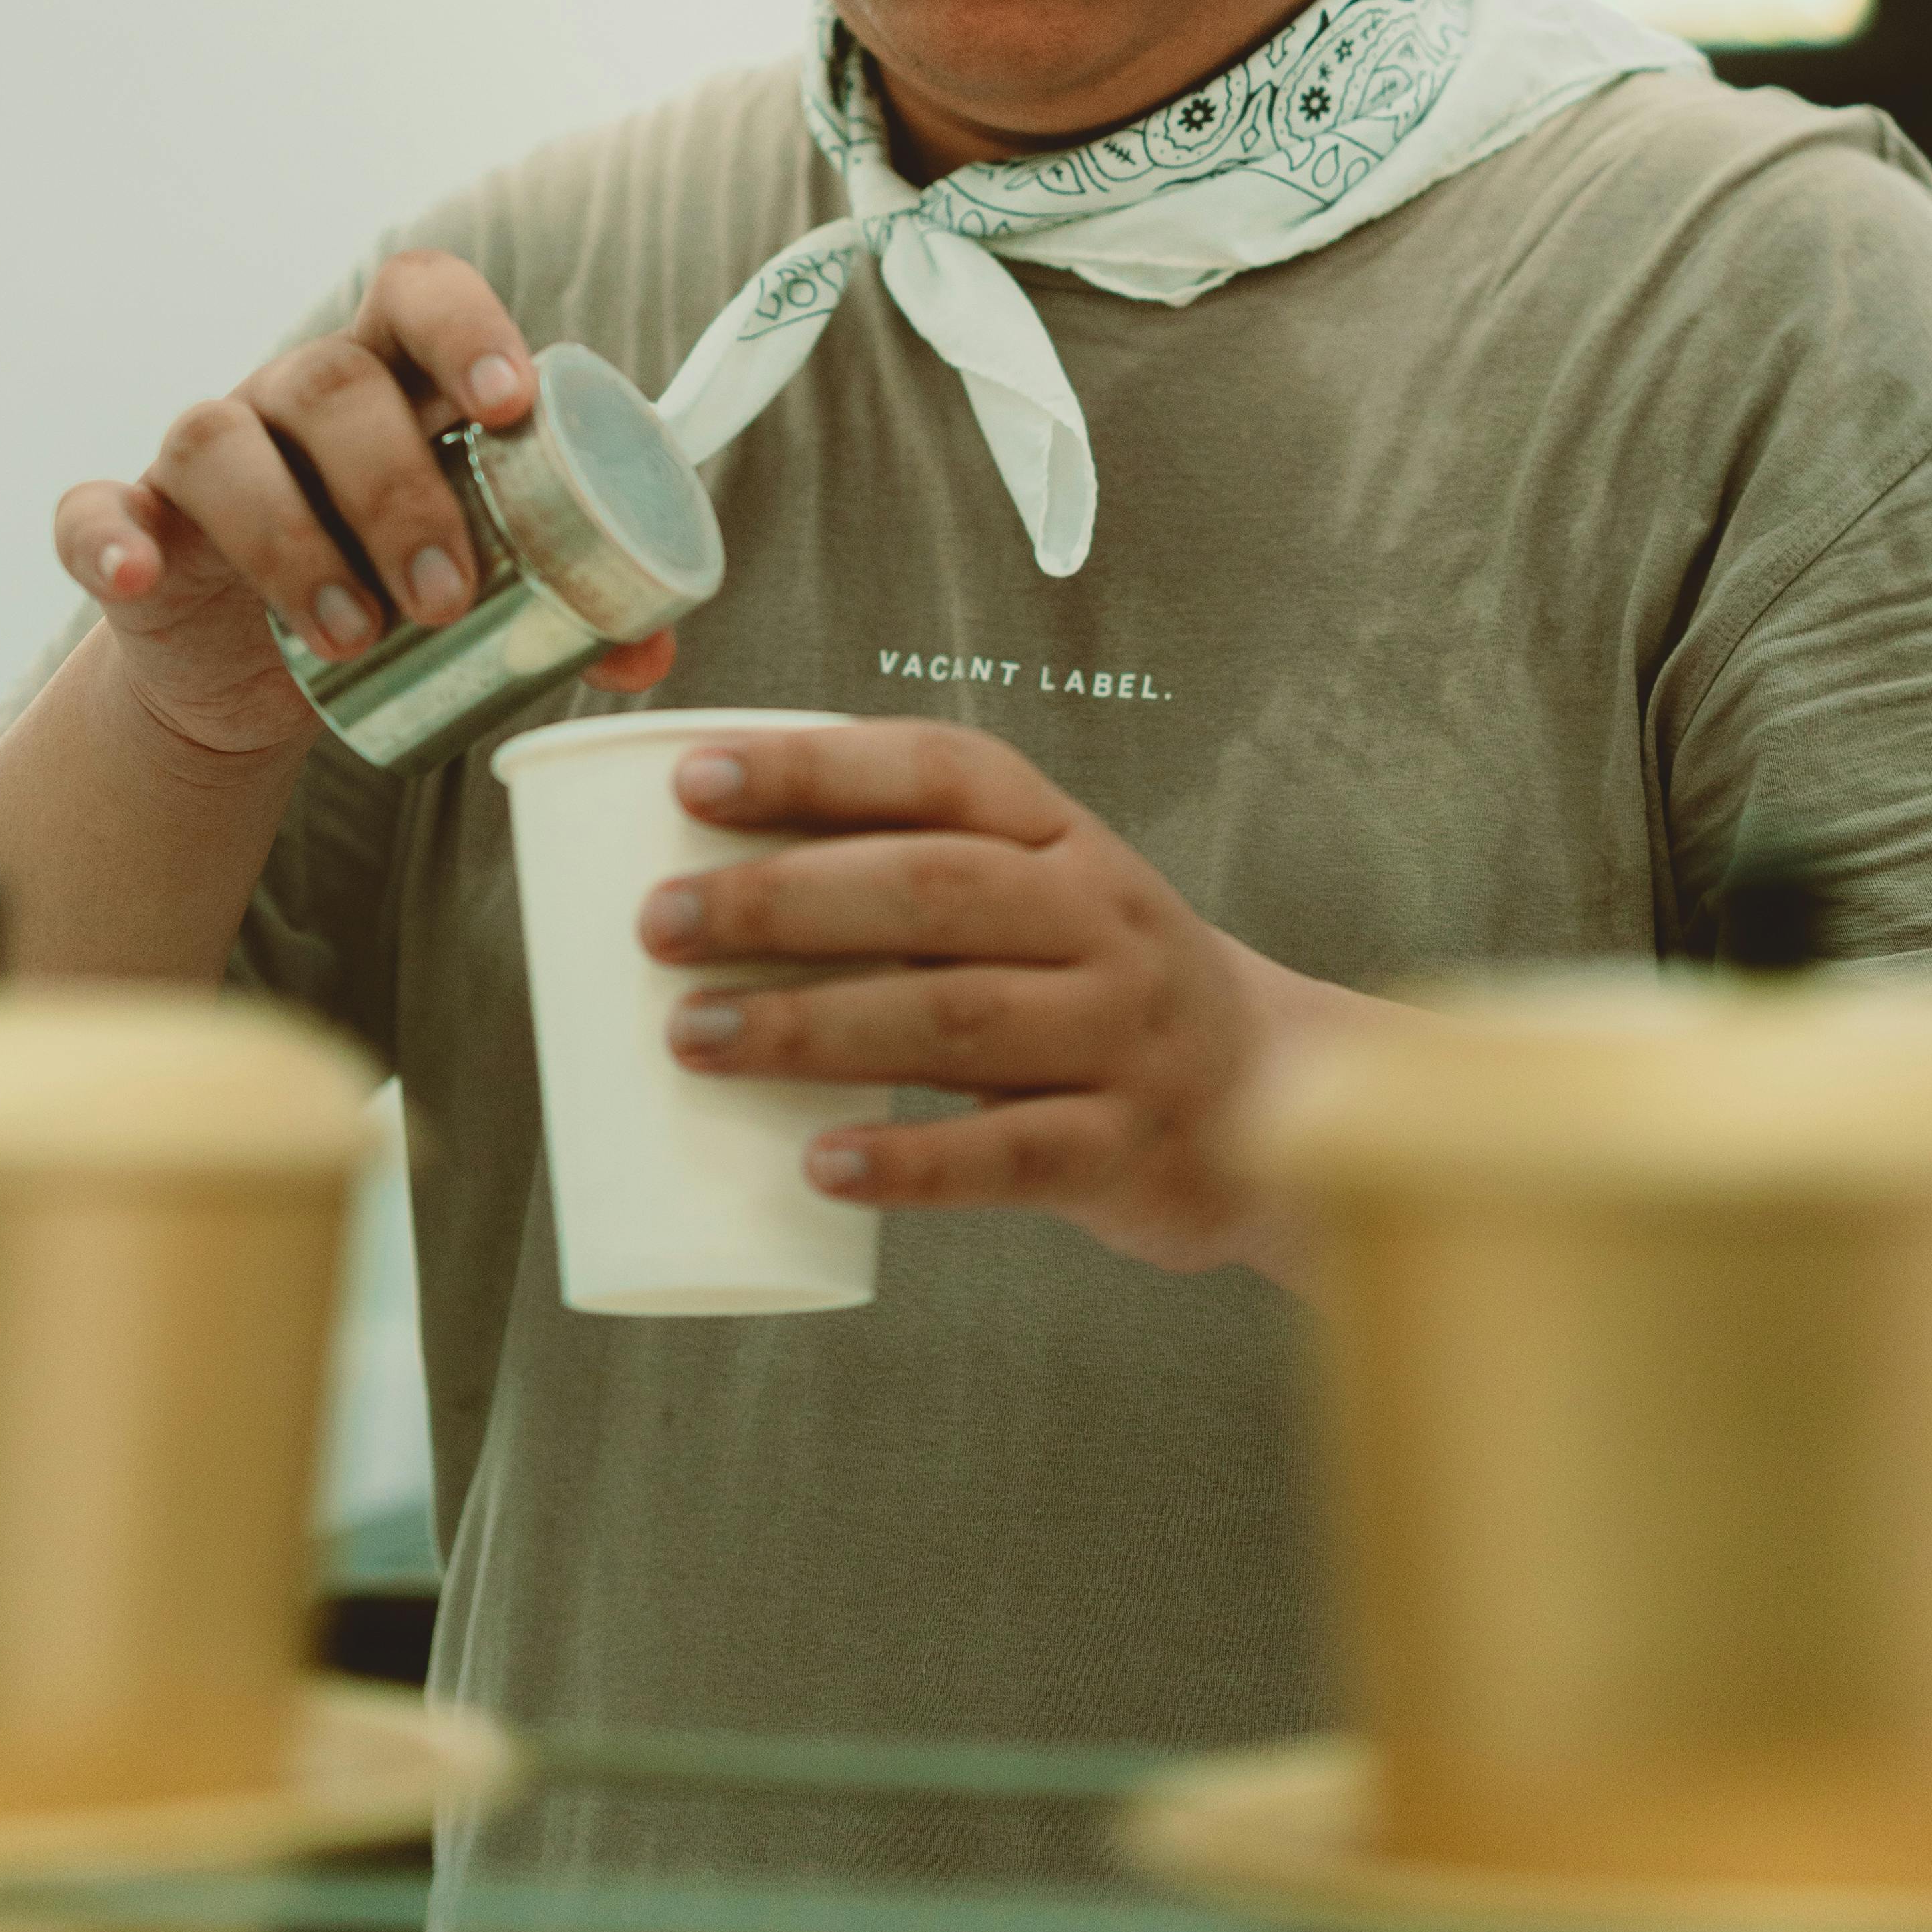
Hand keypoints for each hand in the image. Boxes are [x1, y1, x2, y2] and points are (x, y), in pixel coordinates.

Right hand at [49, 252, 676, 762]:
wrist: (261, 673)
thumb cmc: (392, 586)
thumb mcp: (481, 588)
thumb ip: (565, 603)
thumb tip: (648, 649)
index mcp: (395, 376)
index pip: (423, 294)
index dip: (467, 330)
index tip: (509, 405)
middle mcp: (296, 394)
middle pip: (336, 386)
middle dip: (397, 487)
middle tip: (446, 591)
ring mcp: (207, 455)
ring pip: (223, 442)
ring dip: (291, 540)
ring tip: (356, 635)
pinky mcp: (133, 525)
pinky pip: (94, 508)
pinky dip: (108, 535)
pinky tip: (136, 571)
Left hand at [641, 719, 1373, 1280]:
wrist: (1270, 1092)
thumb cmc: (1092, 981)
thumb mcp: (1029, 894)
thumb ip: (902, 871)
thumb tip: (695, 863)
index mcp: (1061, 835)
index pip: (938, 771)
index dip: (817, 766)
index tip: (694, 780)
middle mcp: (1099, 916)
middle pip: (932, 889)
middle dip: (783, 901)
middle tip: (661, 923)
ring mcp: (1120, 1033)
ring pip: (955, 1019)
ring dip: (813, 1027)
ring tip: (692, 1036)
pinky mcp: (1126, 1148)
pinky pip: (1010, 1155)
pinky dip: (910, 1161)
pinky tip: (820, 1164)